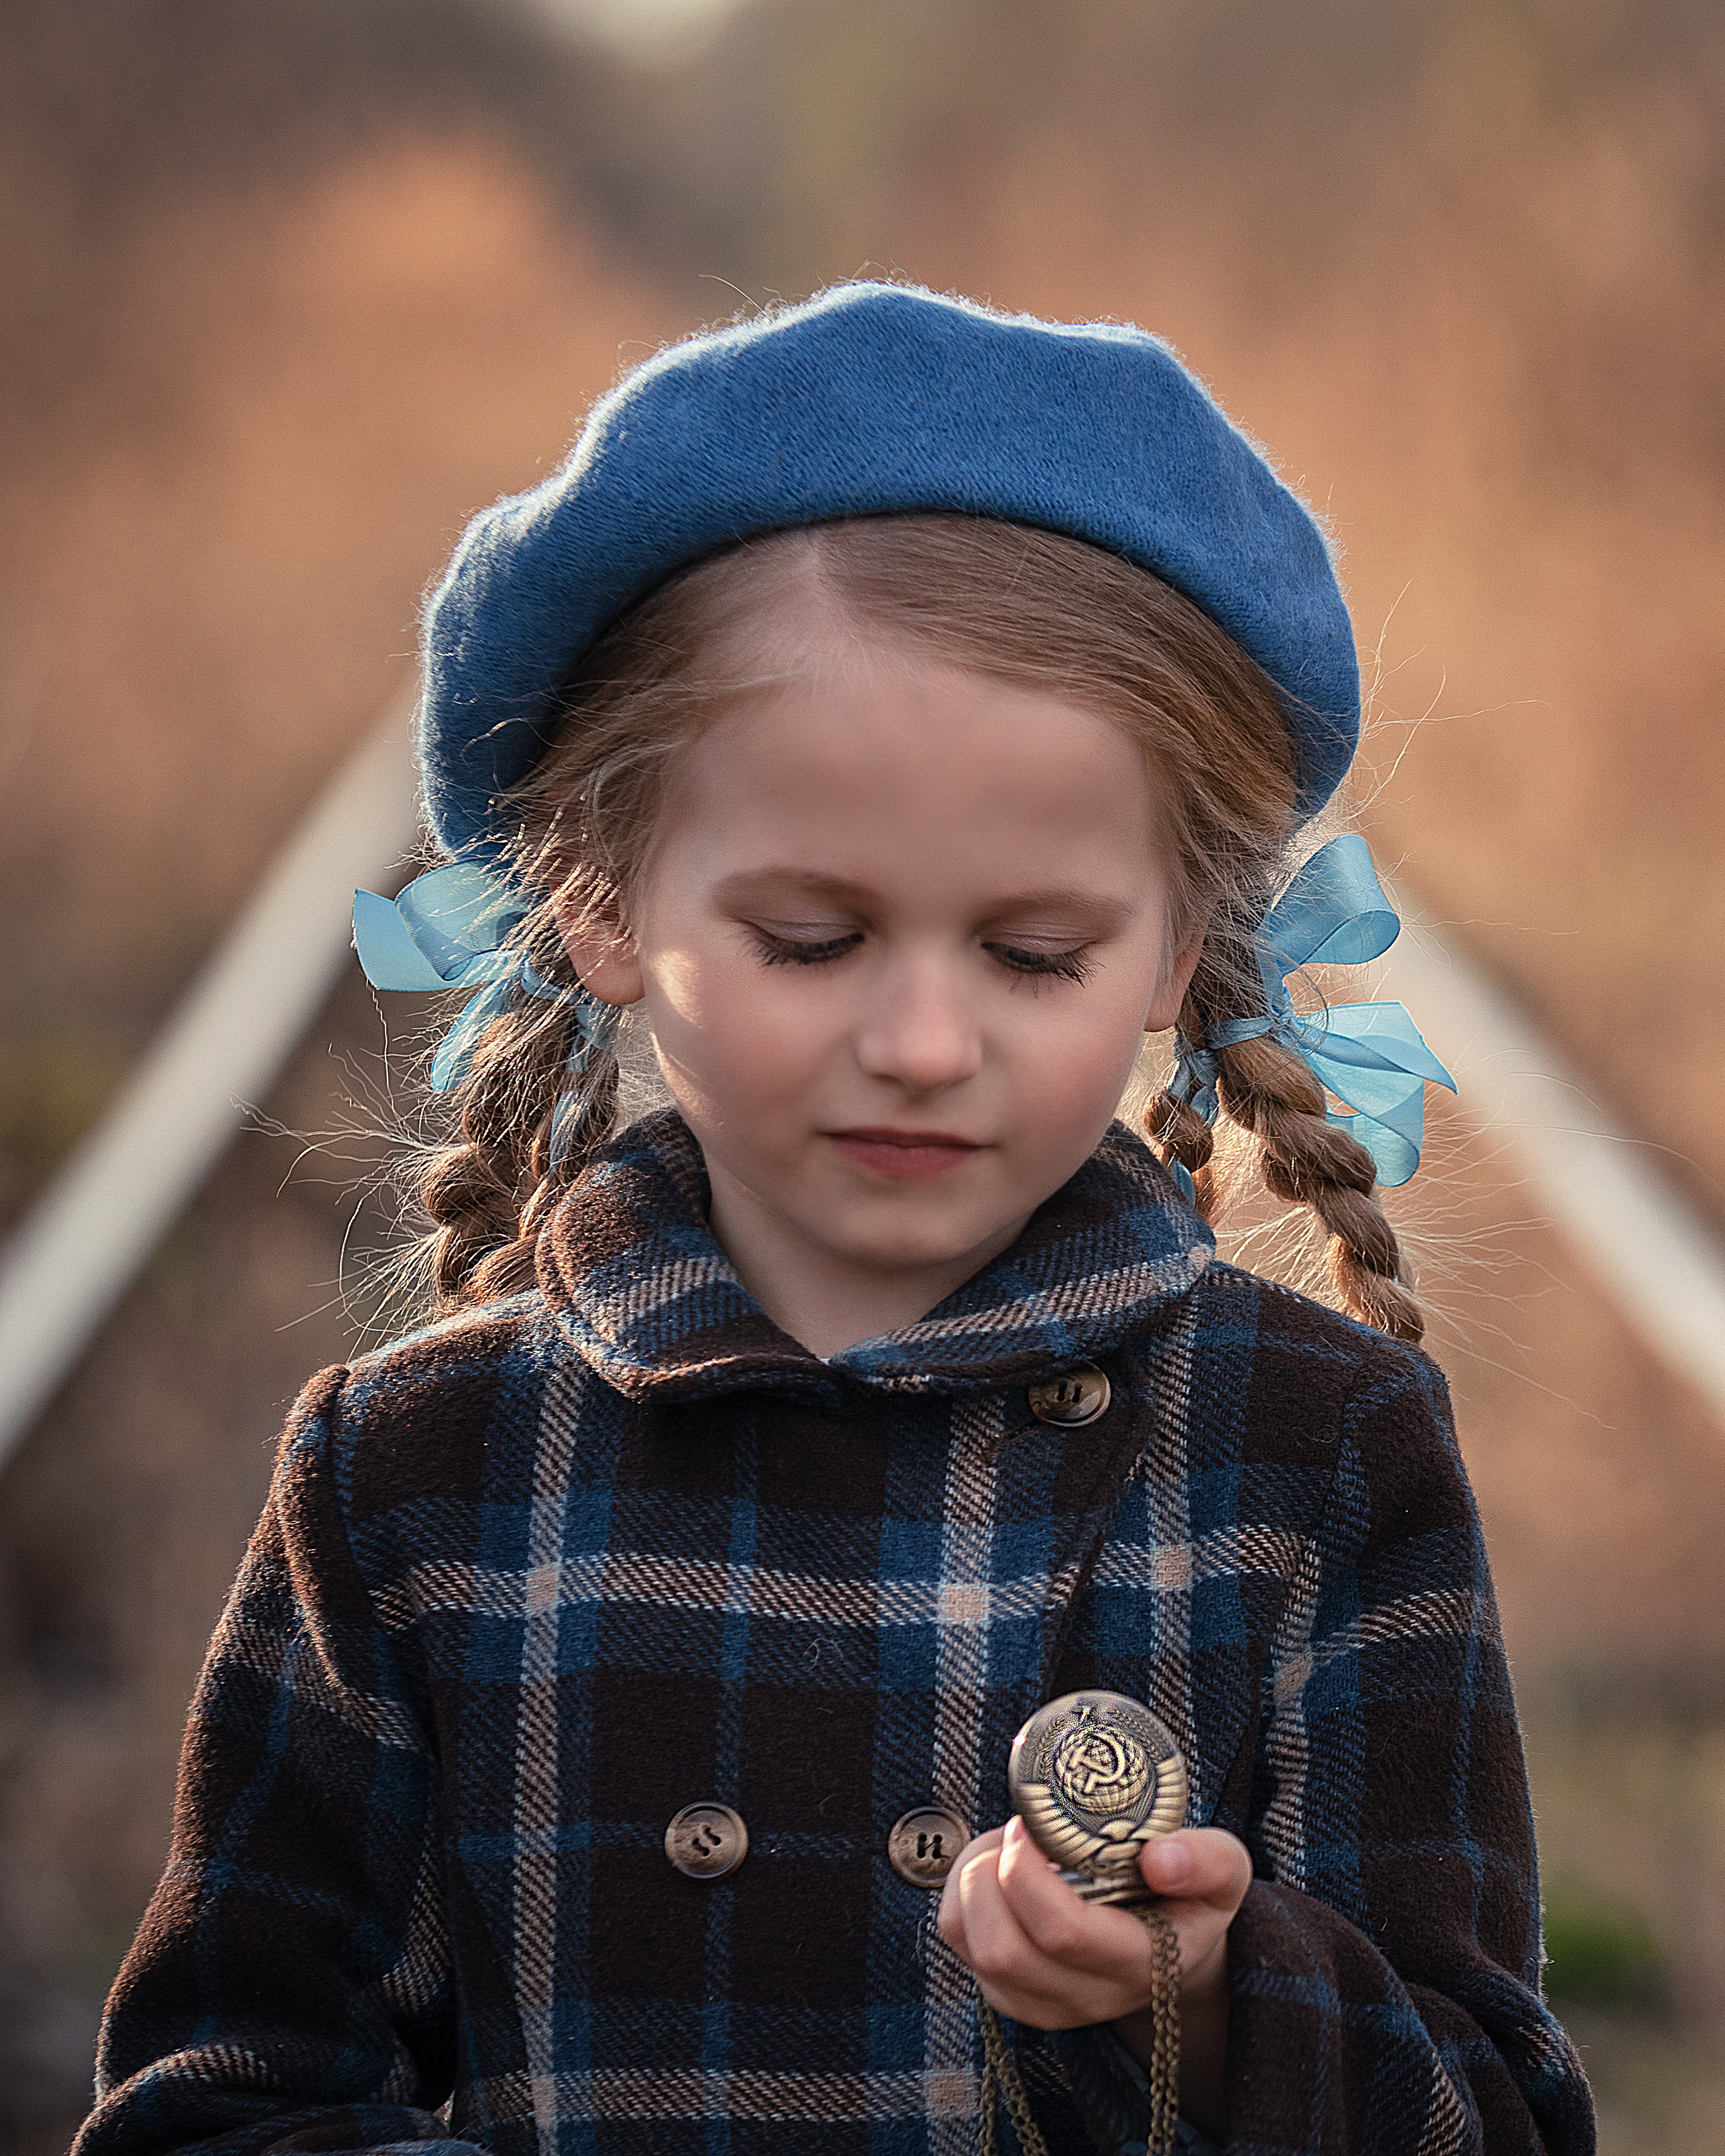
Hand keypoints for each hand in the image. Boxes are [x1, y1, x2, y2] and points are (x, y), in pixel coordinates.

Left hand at [937, 1817, 1251, 2134]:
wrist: (1173, 1946)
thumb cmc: (1190, 1896)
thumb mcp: (1224, 1870)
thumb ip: (1207, 1861)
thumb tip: (1160, 1860)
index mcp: (1140, 1964)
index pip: (1065, 1934)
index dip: (1030, 1873)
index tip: (1031, 1824)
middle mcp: (1086, 1996)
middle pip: (1004, 1949)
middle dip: (989, 1873)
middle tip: (1013, 1830)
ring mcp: (1042, 2001)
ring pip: (972, 1946)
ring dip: (971, 1879)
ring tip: (1004, 1845)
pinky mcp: (1009, 1993)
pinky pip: (959, 1941)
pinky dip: (960, 1892)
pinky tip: (994, 1869)